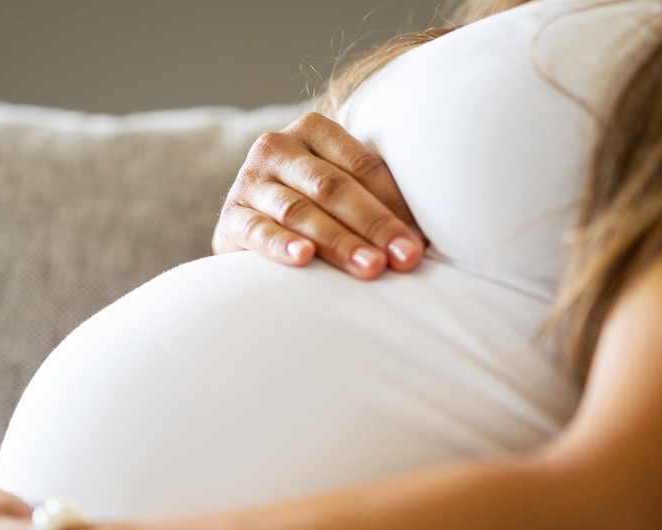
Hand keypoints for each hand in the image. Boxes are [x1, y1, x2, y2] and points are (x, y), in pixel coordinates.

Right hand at [214, 112, 425, 279]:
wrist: (252, 224)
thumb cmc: (315, 208)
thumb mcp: (343, 189)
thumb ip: (379, 198)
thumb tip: (431, 236)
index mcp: (314, 130)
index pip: (362, 165)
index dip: (395, 203)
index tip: (422, 241)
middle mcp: (277, 147)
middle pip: (334, 187)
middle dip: (374, 225)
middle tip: (405, 258)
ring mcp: (249, 181)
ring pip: (301, 211)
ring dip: (339, 242)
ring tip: (370, 268)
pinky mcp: (230, 217)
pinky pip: (257, 231)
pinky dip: (280, 245)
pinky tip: (303, 258)